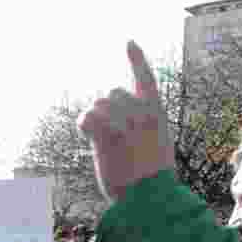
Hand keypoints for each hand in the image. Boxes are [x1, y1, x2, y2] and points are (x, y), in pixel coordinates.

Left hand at [78, 41, 173, 200]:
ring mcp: (126, 124)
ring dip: (94, 117)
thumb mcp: (157, 146)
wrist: (149, 199)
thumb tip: (120, 120)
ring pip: (98, 104)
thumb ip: (143, 127)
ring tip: (101, 138)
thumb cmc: (152, 179)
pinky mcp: (108, 137)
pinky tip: (88, 134)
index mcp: (157, 114)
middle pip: (112, 93)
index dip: (136, 59)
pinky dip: (84, 125)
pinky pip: (87, 118)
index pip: (146, 78)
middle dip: (105, 108)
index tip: (128, 42)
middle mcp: (142, 114)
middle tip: (108, 133)